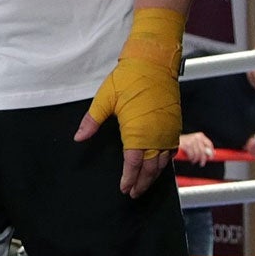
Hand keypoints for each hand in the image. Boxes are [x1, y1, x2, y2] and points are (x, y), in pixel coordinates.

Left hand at [77, 8, 185, 197]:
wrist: (155, 62)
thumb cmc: (129, 78)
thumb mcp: (105, 99)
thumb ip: (92, 121)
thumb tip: (79, 137)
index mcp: (139, 132)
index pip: (133, 164)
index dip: (129, 178)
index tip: (124, 189)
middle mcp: (157, 135)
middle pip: (151, 168)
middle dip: (142, 183)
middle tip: (134, 194)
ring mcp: (169, 130)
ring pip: (163, 161)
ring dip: (154, 175)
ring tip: (144, 185)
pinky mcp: (175, 123)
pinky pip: (172, 149)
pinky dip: (165, 161)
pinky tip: (158, 165)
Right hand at [177, 132, 214, 164]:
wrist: (172, 140)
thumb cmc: (183, 142)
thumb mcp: (194, 142)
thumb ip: (201, 146)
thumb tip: (209, 153)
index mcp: (200, 135)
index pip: (209, 144)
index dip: (211, 152)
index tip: (211, 157)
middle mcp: (196, 137)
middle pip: (203, 150)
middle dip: (203, 158)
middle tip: (202, 163)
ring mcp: (191, 141)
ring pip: (197, 154)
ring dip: (196, 159)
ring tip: (194, 161)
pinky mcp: (186, 145)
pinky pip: (191, 155)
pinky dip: (191, 158)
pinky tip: (190, 159)